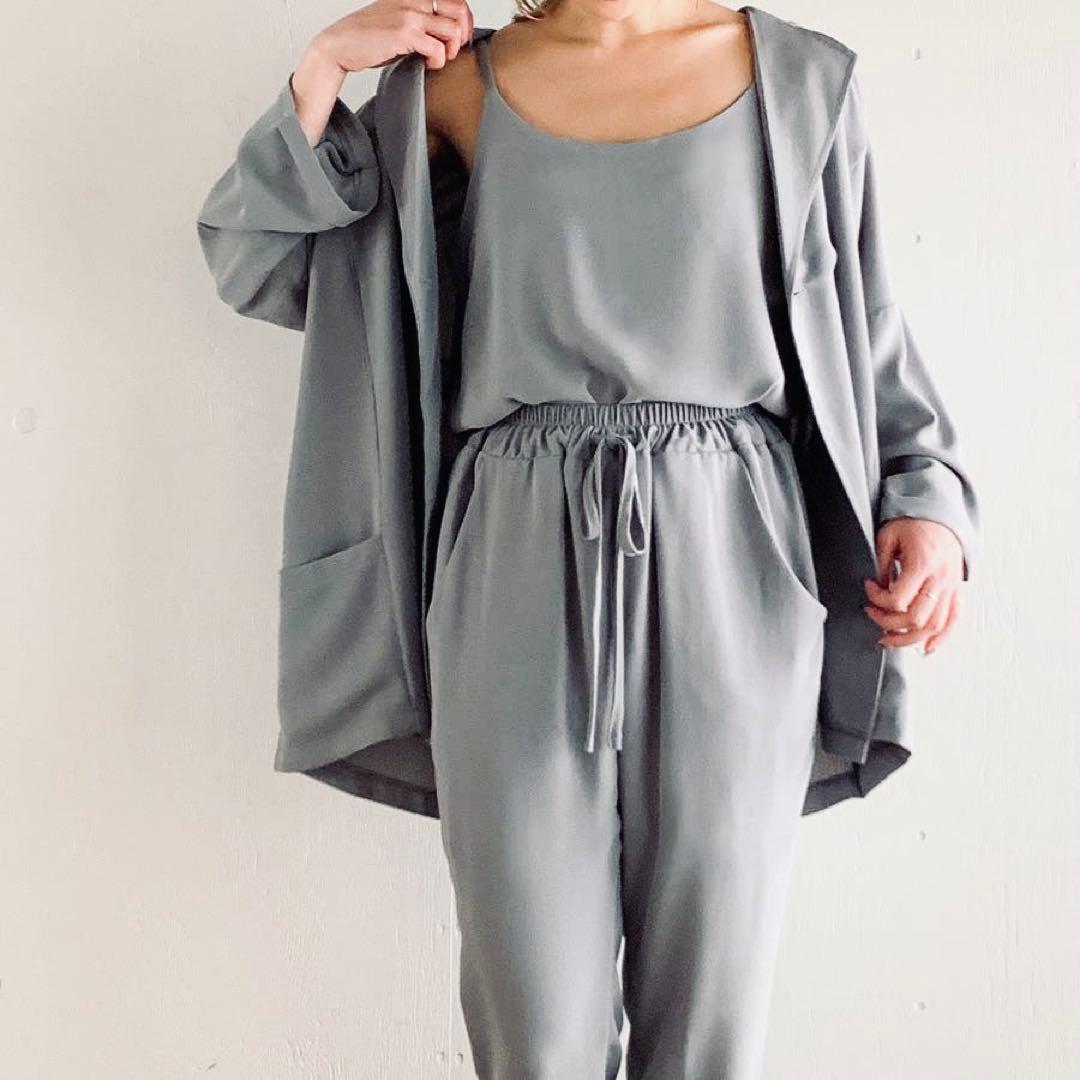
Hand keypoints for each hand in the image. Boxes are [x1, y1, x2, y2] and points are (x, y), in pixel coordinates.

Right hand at [311, 0, 474, 75]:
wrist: (340, 45)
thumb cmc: (368, 38)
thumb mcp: (398, 22)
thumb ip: (421, 22)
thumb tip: (446, 36)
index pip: (454, 1)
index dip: (464, 22)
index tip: (457, 40)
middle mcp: (413, 0)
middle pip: (460, 11)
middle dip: (461, 36)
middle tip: (451, 51)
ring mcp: (410, 15)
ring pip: (452, 30)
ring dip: (450, 51)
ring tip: (436, 59)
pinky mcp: (404, 33)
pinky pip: (437, 49)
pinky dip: (438, 61)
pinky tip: (427, 64)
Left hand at [863, 516, 963, 654]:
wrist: (940, 515)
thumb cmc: (913, 524)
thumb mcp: (888, 537)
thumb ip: (882, 566)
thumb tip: (878, 590)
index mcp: (923, 564)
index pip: (898, 599)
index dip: (878, 600)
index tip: (869, 589)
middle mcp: (941, 579)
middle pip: (916, 619)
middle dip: (889, 623)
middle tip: (873, 614)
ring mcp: (952, 587)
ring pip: (934, 627)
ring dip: (909, 639)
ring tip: (889, 639)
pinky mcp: (957, 591)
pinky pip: (953, 621)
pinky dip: (941, 638)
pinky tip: (926, 648)